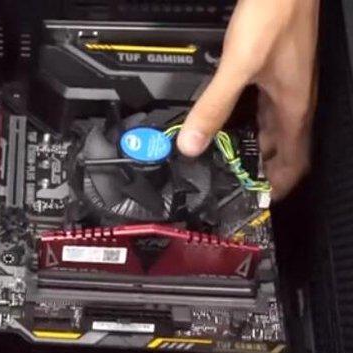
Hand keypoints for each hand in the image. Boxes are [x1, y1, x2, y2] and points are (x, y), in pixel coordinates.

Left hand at [176, 0, 318, 199]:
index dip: (280, 185)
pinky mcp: (276, 68)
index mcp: (293, 107)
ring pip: (274, 126)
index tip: (262, 200)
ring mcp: (287, 83)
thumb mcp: (238, 66)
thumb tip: (191, 143)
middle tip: (239, 183)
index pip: (295, 161)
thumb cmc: (274, 15)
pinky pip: (266, 106)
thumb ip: (213, 105)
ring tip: (232, 158)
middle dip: (264, 168)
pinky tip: (232, 118)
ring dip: (257, 145)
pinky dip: (251, 120)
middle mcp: (294, 99)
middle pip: (283, 147)